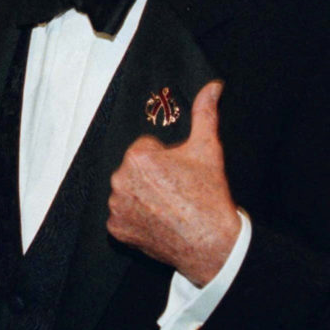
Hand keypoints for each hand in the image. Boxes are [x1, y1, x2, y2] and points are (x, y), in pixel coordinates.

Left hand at [107, 81, 240, 286]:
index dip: (165, 159)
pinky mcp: (116, 228)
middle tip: (175, 190)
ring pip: (126, 191)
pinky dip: (135, 218)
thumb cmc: (209, 196)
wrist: (212, 243)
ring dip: (141, 196)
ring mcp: (116, 206)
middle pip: (133, 169)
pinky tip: (156, 221)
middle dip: (151, 176)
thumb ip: (205, 112)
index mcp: (137, 156)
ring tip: (167, 206)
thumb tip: (212, 86)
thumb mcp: (208, 149)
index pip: (145, 148)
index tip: (179, 173)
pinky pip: (121, 216)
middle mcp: (120, 179)